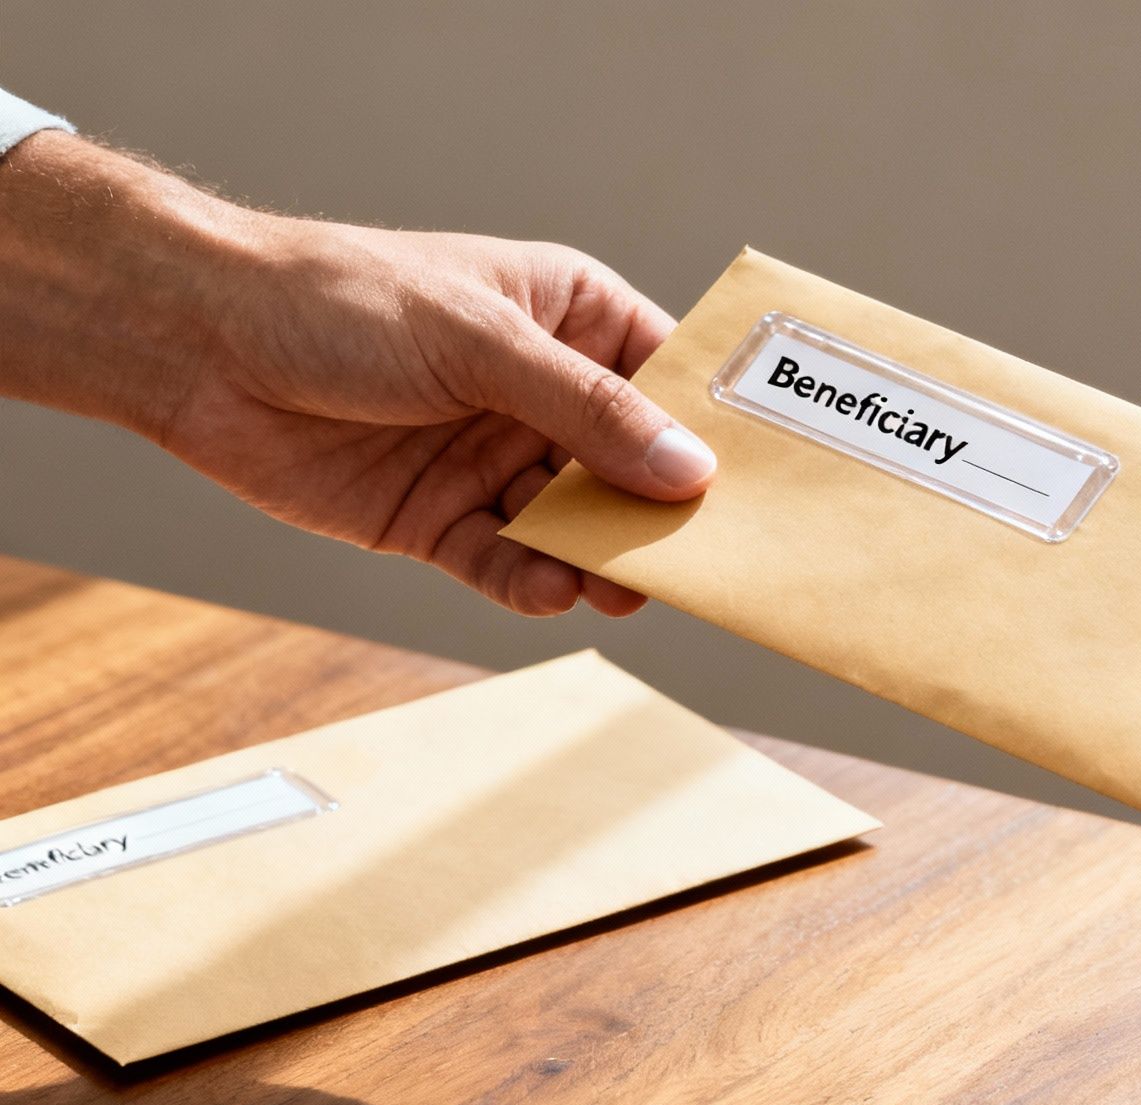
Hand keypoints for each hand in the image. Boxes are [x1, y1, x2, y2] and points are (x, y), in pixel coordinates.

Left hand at [0, 132, 712, 615]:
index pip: (668, 379)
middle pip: (631, 464)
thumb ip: (587, 412)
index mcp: (570, 318)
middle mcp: (542, 391)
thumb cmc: (338, 301)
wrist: (195, 343)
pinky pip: (505, 561)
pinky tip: (552, 591)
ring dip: (601, 556)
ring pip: (574, 522)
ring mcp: (492, 457)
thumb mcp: (483, 343)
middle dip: (663, 511)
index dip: (715, 429)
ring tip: (629, 588)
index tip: (769, 483)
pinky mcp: (439, 518)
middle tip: (709, 560)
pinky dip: (532, 581)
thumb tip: (688, 471)